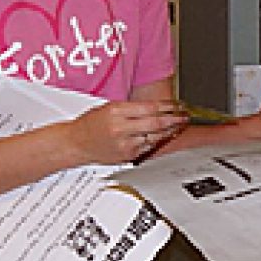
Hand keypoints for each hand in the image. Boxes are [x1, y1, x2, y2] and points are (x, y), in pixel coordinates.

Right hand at [63, 99, 188, 164]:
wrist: (76, 144)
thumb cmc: (91, 124)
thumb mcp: (109, 107)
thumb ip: (132, 107)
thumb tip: (158, 106)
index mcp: (116, 112)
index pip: (150, 108)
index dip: (168, 106)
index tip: (177, 104)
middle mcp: (121, 128)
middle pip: (156, 123)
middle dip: (175, 119)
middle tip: (185, 115)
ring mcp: (125, 144)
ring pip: (156, 136)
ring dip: (170, 130)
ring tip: (180, 124)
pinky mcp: (127, 156)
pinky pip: (149, 146)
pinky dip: (159, 140)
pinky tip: (165, 135)